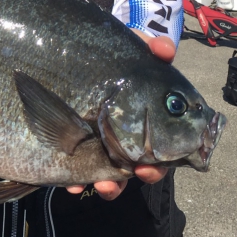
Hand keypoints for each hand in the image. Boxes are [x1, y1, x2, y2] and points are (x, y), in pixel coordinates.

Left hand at [65, 33, 174, 199]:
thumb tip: (165, 49)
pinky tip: (73, 185)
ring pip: (113, 176)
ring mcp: (103, 145)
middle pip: (145, 166)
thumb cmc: (111, 56)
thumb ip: (153, 49)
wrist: (70, 55)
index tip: (150, 166)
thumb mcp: (133, 49)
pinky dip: (77, 181)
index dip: (163, 162)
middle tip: (140, 174)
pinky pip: (79, 173)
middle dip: (144, 175)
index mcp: (151, 121)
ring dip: (112, 187)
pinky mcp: (75, 149)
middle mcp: (131, 137)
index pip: (166, 149)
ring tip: (105, 187)